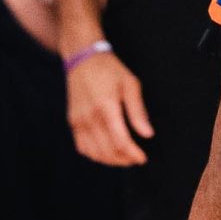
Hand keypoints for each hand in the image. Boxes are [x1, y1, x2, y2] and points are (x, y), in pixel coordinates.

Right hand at [66, 45, 151, 168]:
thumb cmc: (110, 70)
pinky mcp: (73, 122)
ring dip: (110, 160)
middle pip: (108, 151)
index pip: (120, 141)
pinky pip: (82, 147)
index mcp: (106, 107)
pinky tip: (106, 153)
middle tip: (136, 159)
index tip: (142, 158)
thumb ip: (138, 111)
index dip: (133, 154)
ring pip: (94, 153)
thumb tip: (147, 134)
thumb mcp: (130, 84)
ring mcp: (78, 121)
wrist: (83, 58)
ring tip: (124, 158)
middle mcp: (90, 117)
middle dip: (124, 159)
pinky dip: (95, 155)